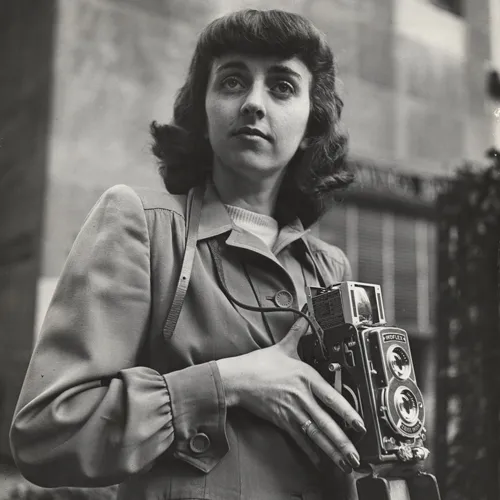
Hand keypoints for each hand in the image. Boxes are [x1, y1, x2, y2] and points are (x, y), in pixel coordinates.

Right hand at [216, 316, 365, 473]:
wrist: (237, 378)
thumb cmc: (259, 364)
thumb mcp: (283, 346)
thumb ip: (299, 332)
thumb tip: (306, 318)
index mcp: (305, 377)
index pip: (331, 397)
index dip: (347, 412)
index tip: (359, 424)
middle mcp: (301, 396)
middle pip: (325, 422)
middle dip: (342, 441)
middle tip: (355, 455)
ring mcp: (291, 411)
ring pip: (314, 434)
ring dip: (330, 450)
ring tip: (343, 462)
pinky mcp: (281, 420)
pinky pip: (298, 439)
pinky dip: (310, 451)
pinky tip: (319, 461)